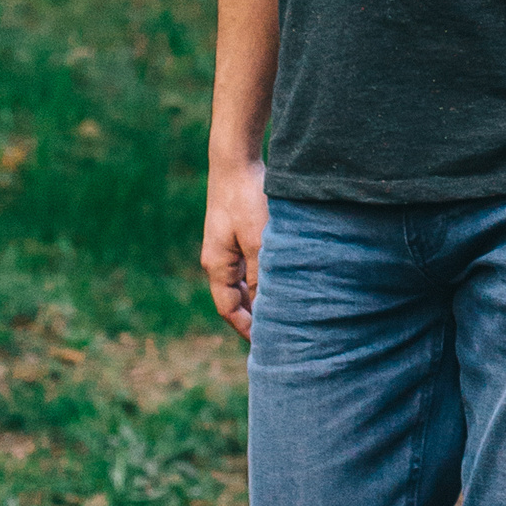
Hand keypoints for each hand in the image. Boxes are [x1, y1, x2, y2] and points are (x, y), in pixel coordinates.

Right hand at [202, 152, 268, 338]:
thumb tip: (268, 306)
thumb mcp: (258, 239)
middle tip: (282, 332)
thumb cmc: (246, 198)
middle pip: (237, 297)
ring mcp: (229, 246)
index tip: (266, 345)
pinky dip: (266, 275)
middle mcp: (220, 259)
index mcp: (217, 265)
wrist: (235, 160)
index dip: (246, 328)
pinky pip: (252, 264)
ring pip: (246, 281)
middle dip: (256, 315)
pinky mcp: (240, 233)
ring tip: (287, 310)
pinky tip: (286, 279)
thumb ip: (262, 273)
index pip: (229, 308)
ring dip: (263, 295)